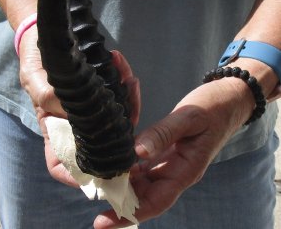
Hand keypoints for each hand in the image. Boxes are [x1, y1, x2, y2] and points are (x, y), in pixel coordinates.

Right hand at [20, 30, 140, 185]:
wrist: (47, 36)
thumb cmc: (35, 61)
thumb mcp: (35, 79)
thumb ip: (47, 98)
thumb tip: (72, 113)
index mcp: (53, 128)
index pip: (61, 164)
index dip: (78, 177)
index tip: (102, 173)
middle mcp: (74, 124)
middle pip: (100, 141)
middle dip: (122, 127)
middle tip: (131, 109)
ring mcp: (90, 109)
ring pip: (116, 116)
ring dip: (127, 97)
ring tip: (128, 76)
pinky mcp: (101, 91)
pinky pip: (118, 92)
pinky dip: (123, 79)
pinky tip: (120, 62)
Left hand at [94, 77, 254, 228]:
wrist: (227, 101)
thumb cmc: (212, 108)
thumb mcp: (189, 118)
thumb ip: (163, 133)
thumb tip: (137, 152)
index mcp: (186, 170)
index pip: (155, 202)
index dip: (128, 215)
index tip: (101, 221)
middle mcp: (176, 173)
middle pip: (144, 196)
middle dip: (117, 200)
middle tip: (88, 194)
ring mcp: (171, 164)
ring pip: (142, 182)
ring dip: (120, 183)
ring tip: (94, 179)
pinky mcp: (166, 153)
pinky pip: (144, 167)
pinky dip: (128, 167)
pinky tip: (112, 161)